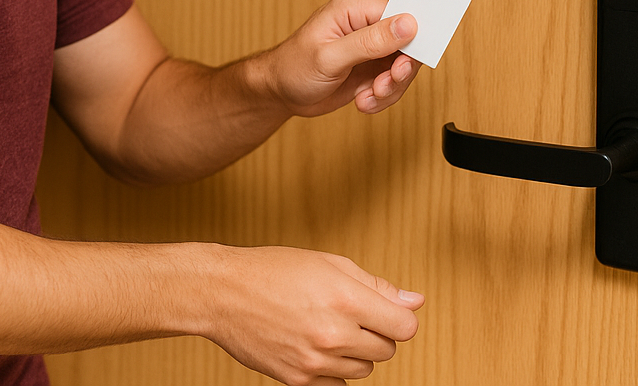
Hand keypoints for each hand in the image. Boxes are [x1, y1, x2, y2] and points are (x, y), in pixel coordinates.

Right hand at [202, 245, 422, 384]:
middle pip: (387, 350)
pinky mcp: (299, 380)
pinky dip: (332, 368)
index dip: (398, 318)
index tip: (385, 312)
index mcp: (345, 299)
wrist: (222, 293)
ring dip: (354, 351)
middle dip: (375, 333)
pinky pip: (338, 384)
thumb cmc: (272, 271)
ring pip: (364, 369)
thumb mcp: (328, 263)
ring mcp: (316, 361)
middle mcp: (334, 333)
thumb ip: (376, 286)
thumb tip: (415, 302)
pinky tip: (312, 345)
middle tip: (346, 313)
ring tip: (325, 327)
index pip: (405, 327)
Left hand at [262, 0, 420, 117]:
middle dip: (398, 72)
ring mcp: (371, 46)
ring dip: (390, 88)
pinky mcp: (372, 67)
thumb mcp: (331, 57)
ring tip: (368, 97)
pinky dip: (382, 97)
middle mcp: (366, 23)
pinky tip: (362, 101)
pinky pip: (393, 82)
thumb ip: (370, 41)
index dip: (409, 43)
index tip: (400, 68)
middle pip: (408, 44)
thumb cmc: (294, 67)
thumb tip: (408, 24)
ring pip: (403, 67)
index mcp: (355, 7)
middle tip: (381, 87)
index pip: (401, 16)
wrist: (280, 92)